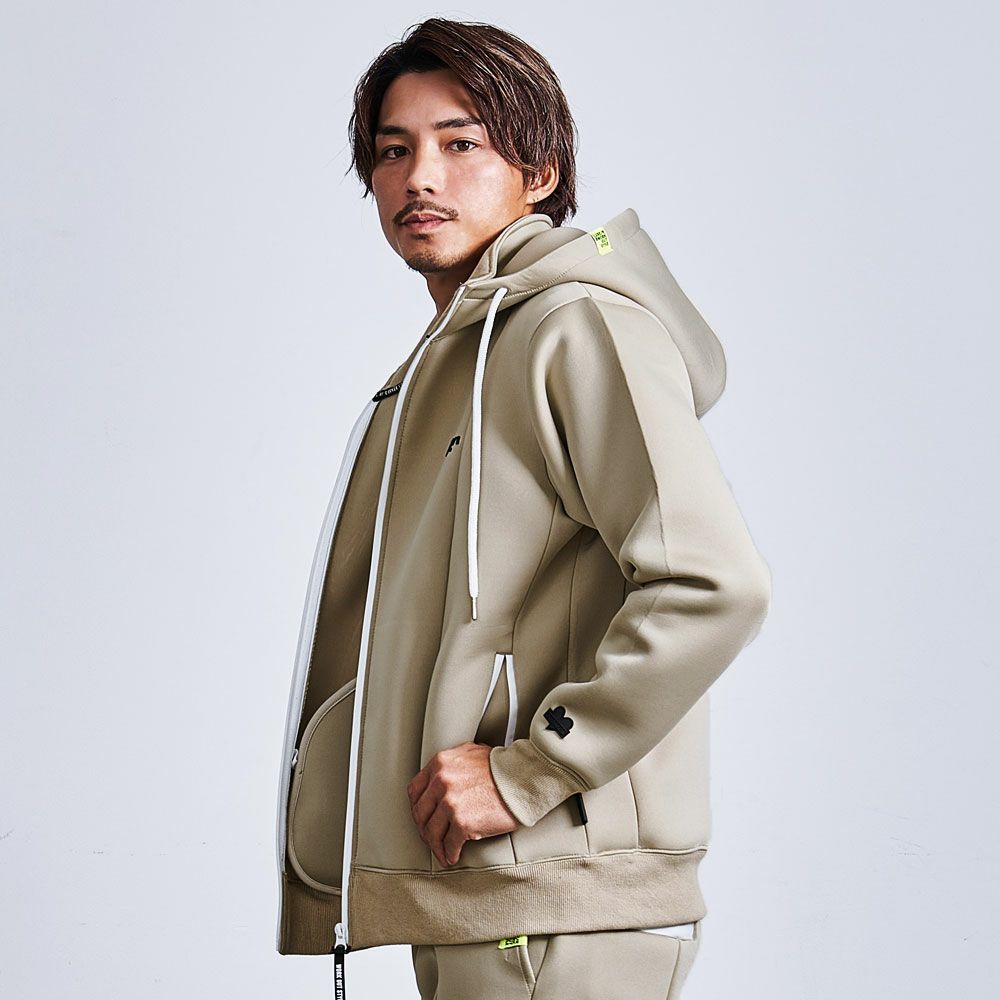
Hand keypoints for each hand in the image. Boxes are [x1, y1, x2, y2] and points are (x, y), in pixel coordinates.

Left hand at [406, 741, 520, 866]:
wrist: (524, 779)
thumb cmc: (503, 768)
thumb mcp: (471, 753)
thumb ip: (452, 764)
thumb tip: (442, 776)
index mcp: (440, 763)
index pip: (415, 790)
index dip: (417, 807)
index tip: (423, 817)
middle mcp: (441, 781)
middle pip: (420, 813)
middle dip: (424, 829)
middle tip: (431, 838)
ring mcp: (450, 802)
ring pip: (432, 832)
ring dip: (436, 846)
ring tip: (442, 852)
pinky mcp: (462, 822)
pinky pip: (449, 844)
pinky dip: (449, 853)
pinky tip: (453, 856)